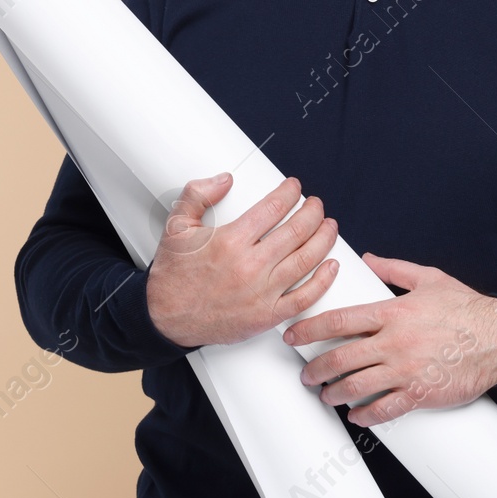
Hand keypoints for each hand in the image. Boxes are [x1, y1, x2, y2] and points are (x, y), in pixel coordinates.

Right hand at [147, 173, 340, 348]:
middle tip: (316, 204)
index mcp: (231, 241)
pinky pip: (304, 297)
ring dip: (325, 239)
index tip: (295, 187)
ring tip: (329, 226)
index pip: (273, 207)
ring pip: (306, 260)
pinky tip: (332, 266)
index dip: (289, 193)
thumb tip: (226, 179)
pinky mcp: (267, 315)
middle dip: (312, 212)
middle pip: (297, 231)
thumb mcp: (176, 226)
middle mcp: (250, 266)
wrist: (165, 318)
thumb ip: (198, 195)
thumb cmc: (173, 275)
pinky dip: (323, 281)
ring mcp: (262, 292)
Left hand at [283, 253, 496, 427]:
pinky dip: (366, 415)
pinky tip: (357, 415)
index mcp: (393, 312)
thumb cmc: (467, 308)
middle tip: (305, 374)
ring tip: (326, 395)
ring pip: (356, 386)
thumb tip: (369, 259)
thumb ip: (394, 270)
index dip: (309, 328)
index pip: (340, 320)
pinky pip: (385, 409)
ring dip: (335, 393)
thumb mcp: (430, 278)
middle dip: (316, 368)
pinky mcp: (420, 393)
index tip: (292, 335)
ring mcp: (406, 370)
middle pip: (341, 357)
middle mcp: (394, 342)